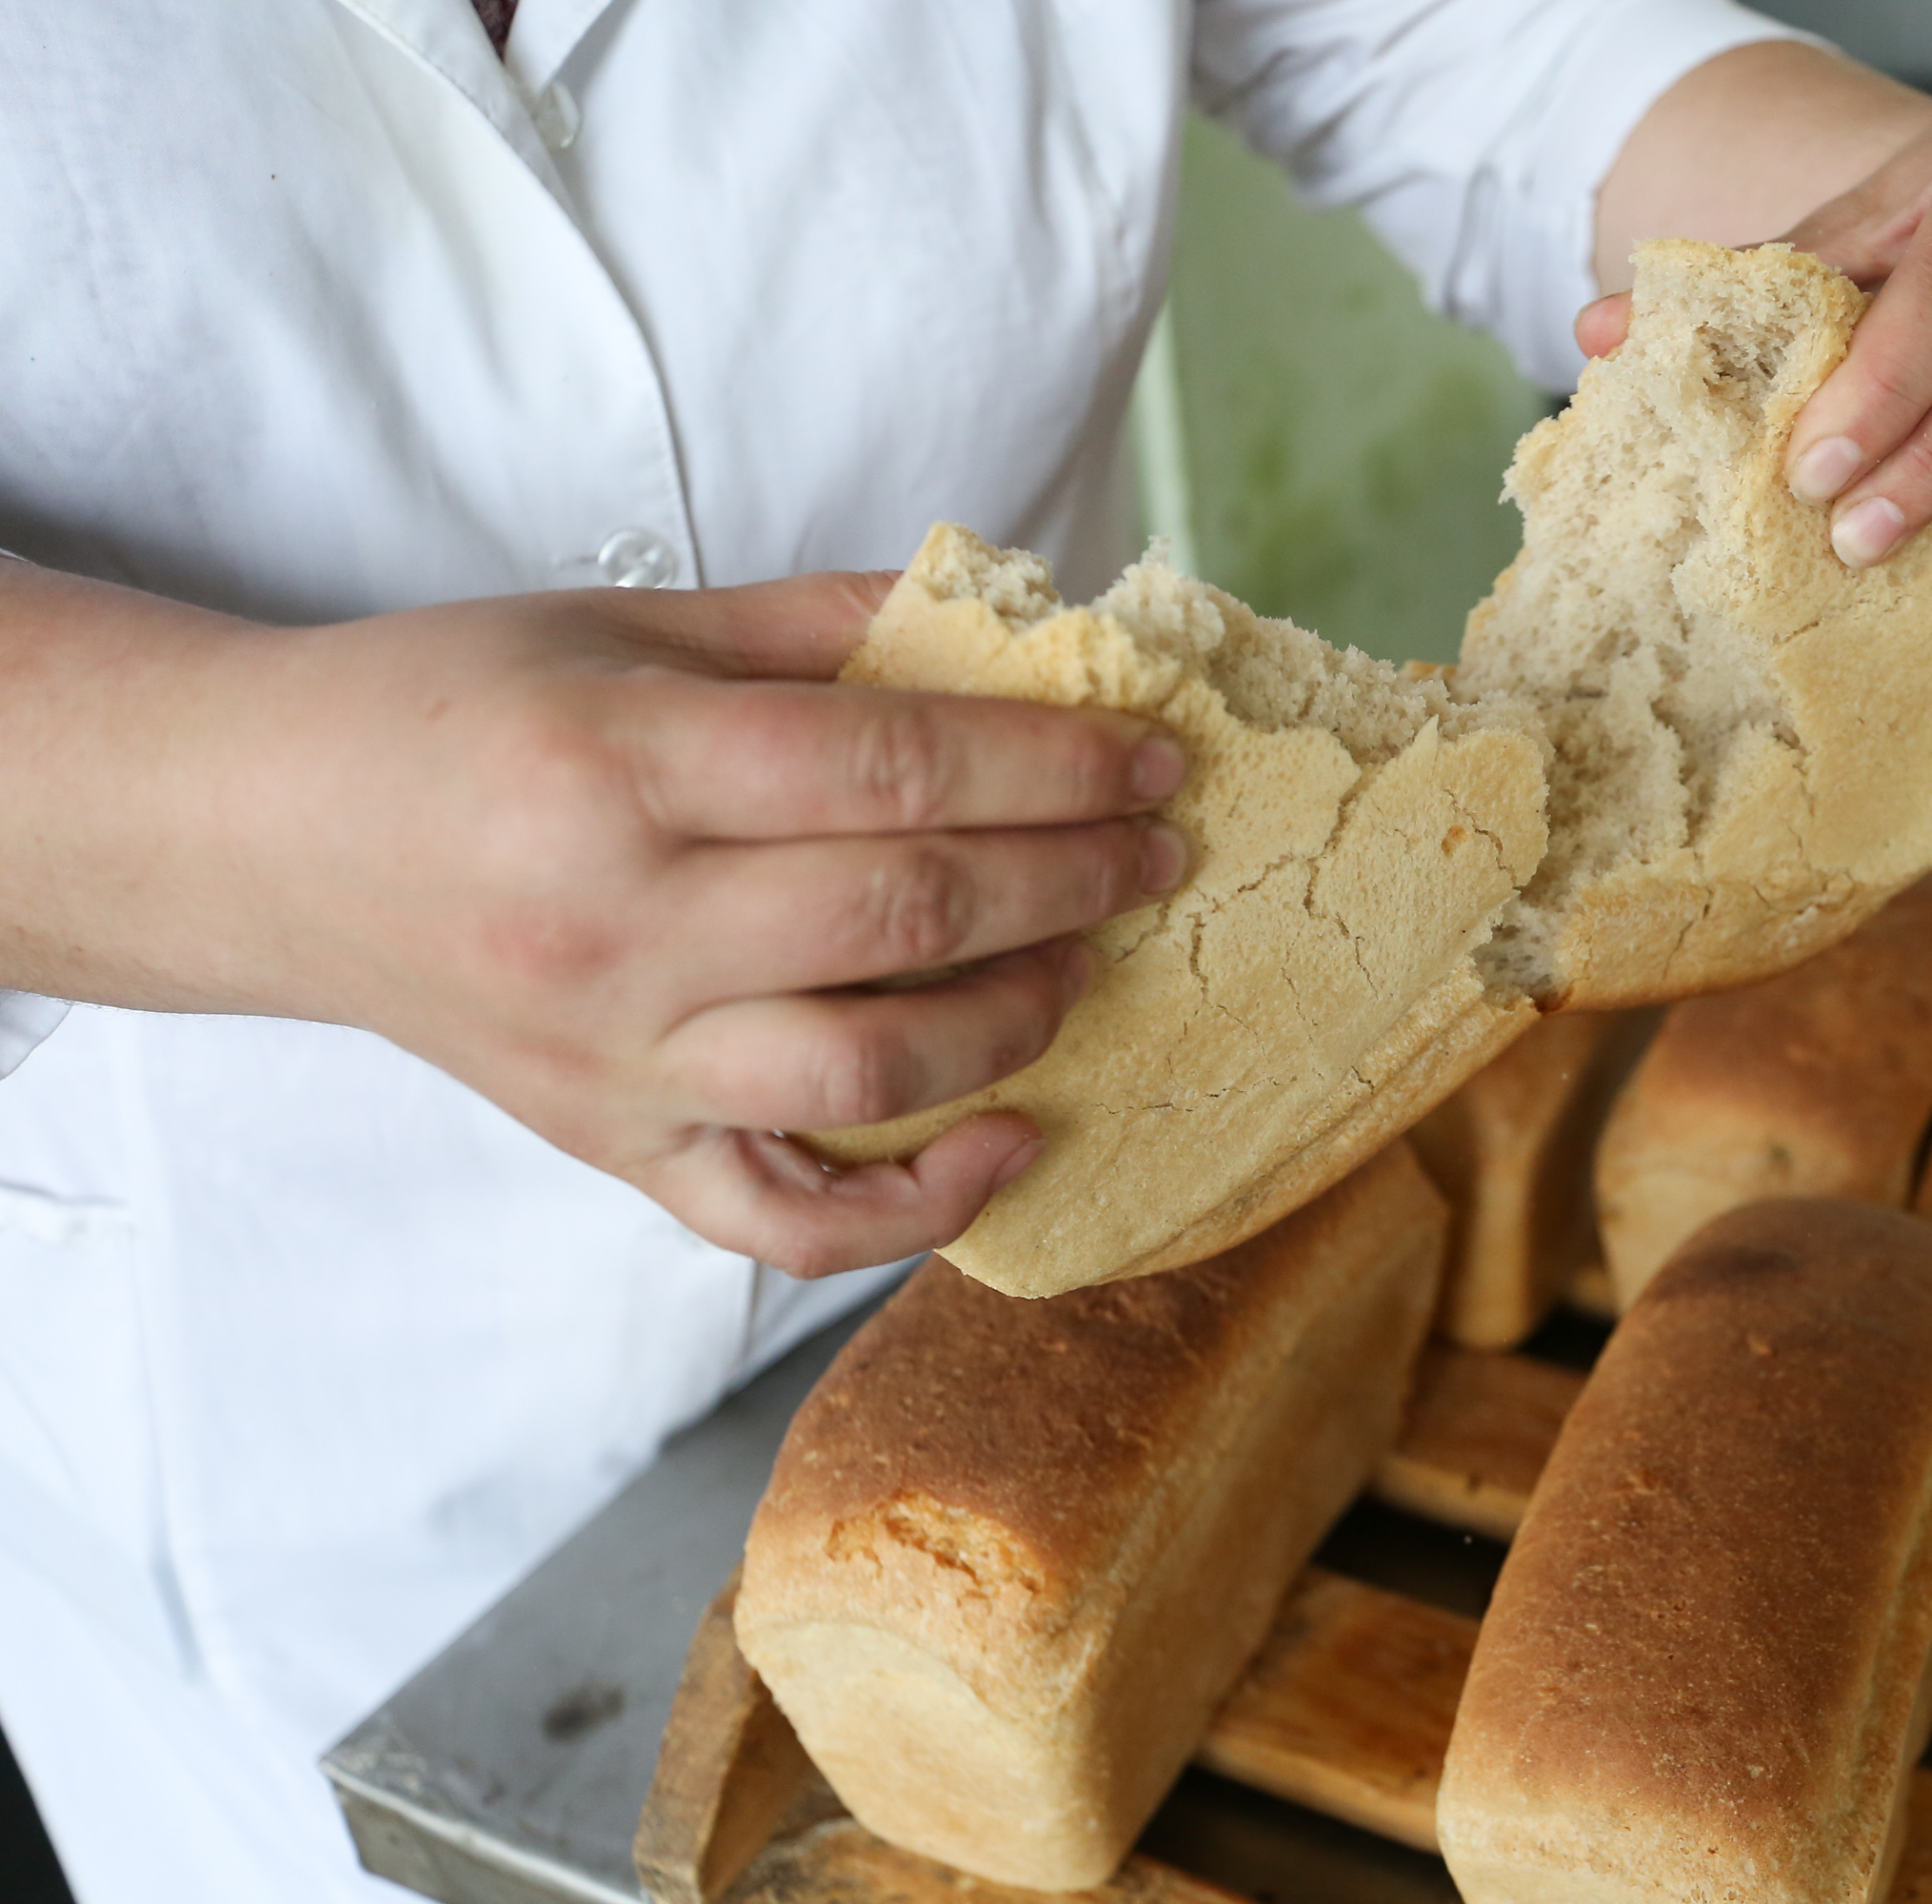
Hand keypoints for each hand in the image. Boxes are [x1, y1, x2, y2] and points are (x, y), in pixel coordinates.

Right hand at [2, 566, 1184, 1274]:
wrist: (265, 837)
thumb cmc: (449, 708)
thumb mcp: (624, 624)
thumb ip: (821, 626)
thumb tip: (1014, 616)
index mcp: (620, 765)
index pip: (892, 770)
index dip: (1052, 762)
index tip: (1153, 755)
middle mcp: (620, 928)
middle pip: (908, 912)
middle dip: (1073, 877)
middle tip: (1160, 851)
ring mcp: (615, 1058)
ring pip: (870, 1069)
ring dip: (1020, 1015)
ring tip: (1088, 957)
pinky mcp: (609, 1147)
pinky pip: (781, 1219)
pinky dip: (912, 1207)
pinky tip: (1010, 1143)